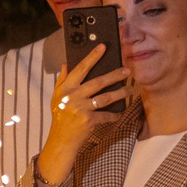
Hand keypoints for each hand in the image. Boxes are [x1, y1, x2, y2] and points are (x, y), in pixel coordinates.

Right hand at [37, 41, 132, 186]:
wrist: (61, 140)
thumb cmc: (60, 117)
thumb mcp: (56, 98)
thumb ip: (62, 81)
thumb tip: (65, 64)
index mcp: (65, 89)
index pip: (80, 69)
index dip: (92, 57)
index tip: (102, 47)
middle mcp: (72, 97)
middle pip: (98, 82)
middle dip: (114, 75)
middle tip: (127, 71)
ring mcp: (80, 108)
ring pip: (106, 98)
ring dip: (120, 93)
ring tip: (130, 89)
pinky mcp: (88, 120)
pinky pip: (106, 115)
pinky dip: (115, 114)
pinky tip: (120, 112)